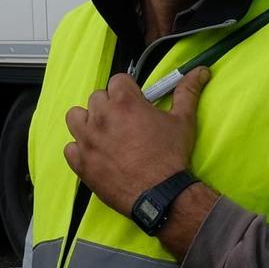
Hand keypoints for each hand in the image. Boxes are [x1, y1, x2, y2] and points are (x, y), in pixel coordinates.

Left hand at [64, 66, 211, 216]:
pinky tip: (96, 153)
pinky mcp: (81, 163)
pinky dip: (80, 149)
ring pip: (75, 117)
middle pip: (97, 97)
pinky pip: (69, 148)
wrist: (160, 194)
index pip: (118, 80)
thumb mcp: (183, 121)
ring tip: (104, 132)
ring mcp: (87, 140)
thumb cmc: (170, 158)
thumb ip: (187, 92)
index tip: (135, 101)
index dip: (128, 90)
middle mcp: (101, 117)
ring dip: (88, 121)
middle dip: (110, 105)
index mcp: (125, 103)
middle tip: (125, 120)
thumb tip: (199, 73)